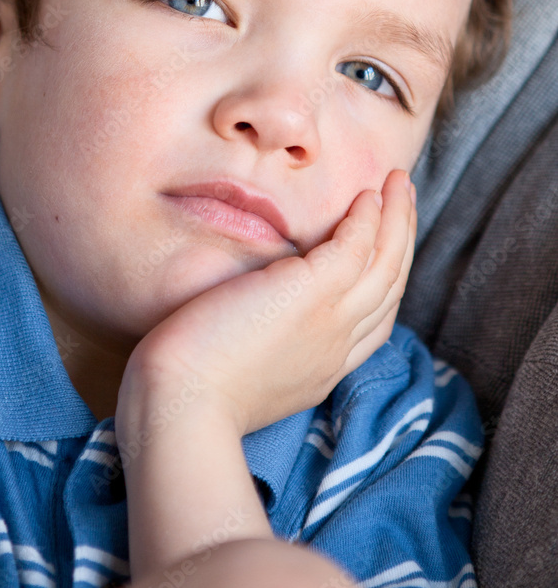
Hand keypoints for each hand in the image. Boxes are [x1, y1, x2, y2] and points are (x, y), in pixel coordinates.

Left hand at [117, 169, 415, 437]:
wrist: (182, 405)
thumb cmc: (189, 390)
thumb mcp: (243, 370)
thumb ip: (263, 343)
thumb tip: (254, 312)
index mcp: (322, 368)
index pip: (374, 321)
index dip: (386, 279)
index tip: (386, 247)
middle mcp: (337, 345)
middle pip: (389, 287)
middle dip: (402, 239)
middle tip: (405, 200)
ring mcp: (331, 320)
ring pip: (386, 264)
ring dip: (399, 218)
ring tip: (399, 182)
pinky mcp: (313, 293)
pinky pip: (358, 247)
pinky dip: (370, 219)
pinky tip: (368, 194)